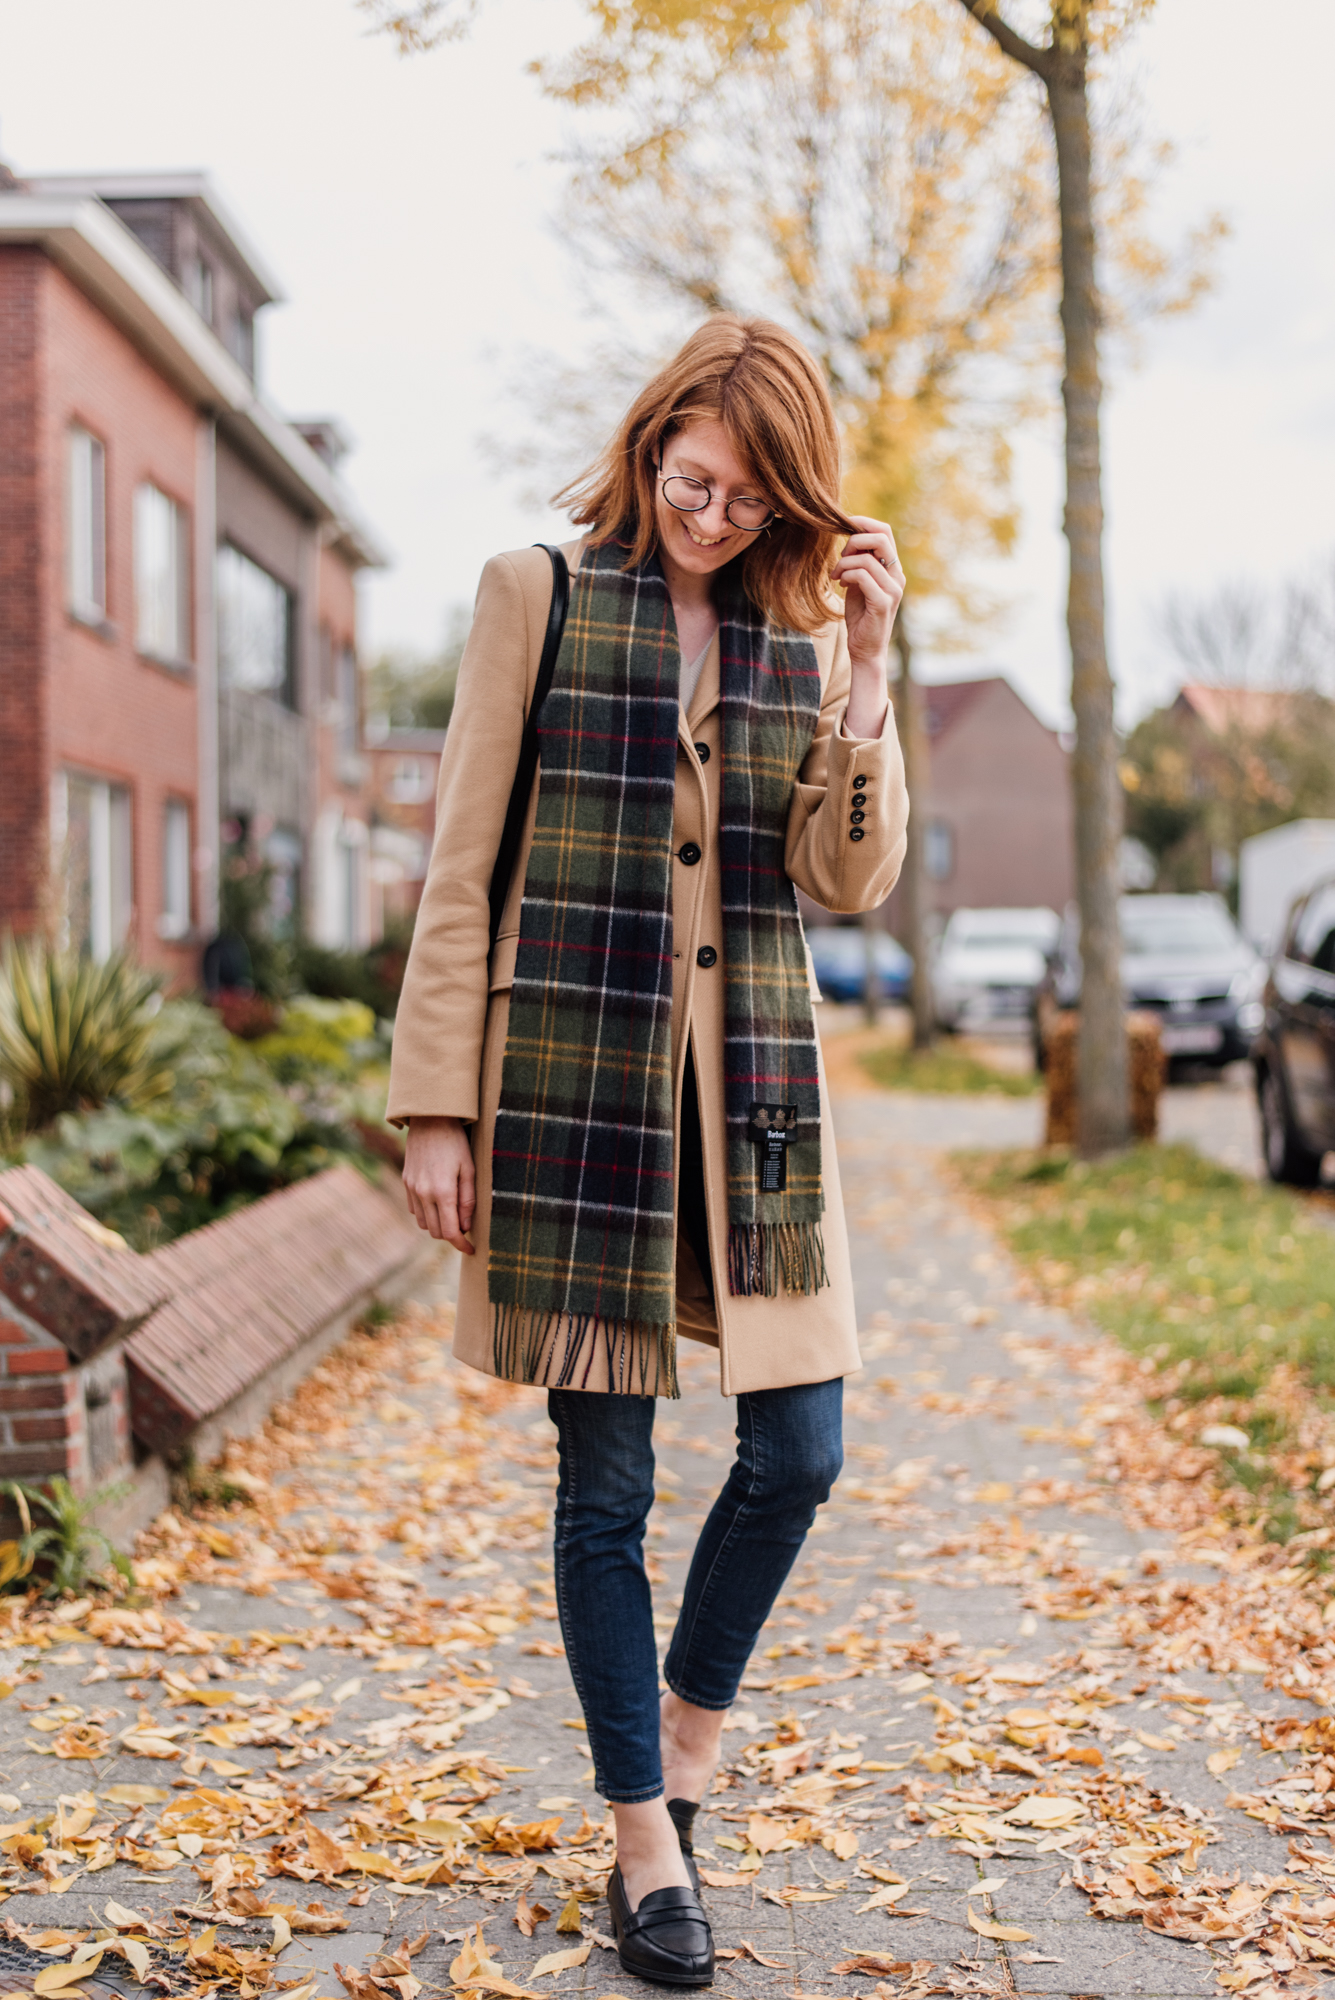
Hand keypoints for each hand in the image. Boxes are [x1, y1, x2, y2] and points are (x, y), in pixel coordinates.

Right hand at [403, 1115, 475, 1252]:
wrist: (431, 1120)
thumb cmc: (456, 1143)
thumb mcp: (470, 1170)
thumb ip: (468, 1200)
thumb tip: (466, 1226)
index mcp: (442, 1192)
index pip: (449, 1232)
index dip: (461, 1245)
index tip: (471, 1250)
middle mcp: (423, 1193)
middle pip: (435, 1232)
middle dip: (450, 1235)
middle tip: (465, 1229)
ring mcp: (411, 1188)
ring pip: (423, 1223)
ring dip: (437, 1225)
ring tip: (452, 1215)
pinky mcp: (406, 1182)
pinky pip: (414, 1209)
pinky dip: (426, 1213)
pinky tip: (438, 1203)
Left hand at [831, 516, 903, 667]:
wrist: (865, 650)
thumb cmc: (860, 616)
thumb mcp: (858, 583)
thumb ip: (859, 563)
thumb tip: (848, 539)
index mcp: (893, 569)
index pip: (884, 532)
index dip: (863, 523)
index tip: (842, 528)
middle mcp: (897, 576)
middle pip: (880, 537)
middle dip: (853, 540)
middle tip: (840, 557)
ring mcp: (893, 589)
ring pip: (867, 558)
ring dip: (844, 563)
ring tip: (836, 576)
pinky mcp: (883, 602)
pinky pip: (862, 575)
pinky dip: (847, 575)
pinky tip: (841, 585)